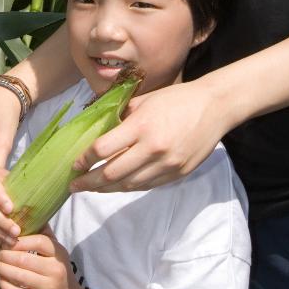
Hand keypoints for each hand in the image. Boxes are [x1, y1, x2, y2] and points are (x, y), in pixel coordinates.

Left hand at [0, 230, 80, 288]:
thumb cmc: (57, 272)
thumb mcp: (56, 252)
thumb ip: (44, 234)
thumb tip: (28, 211)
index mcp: (59, 253)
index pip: (39, 241)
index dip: (19, 241)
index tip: (6, 240)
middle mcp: (55, 270)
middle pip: (24, 259)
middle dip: (5, 255)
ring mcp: (48, 287)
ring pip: (18, 276)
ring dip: (2, 269)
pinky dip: (4, 286)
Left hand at [71, 77, 223, 191]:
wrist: (215, 107)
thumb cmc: (177, 99)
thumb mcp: (144, 100)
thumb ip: (121, 117)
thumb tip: (97, 130)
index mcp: (141, 126)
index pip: (103, 149)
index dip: (84, 160)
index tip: (74, 164)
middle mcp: (152, 148)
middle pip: (111, 174)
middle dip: (88, 182)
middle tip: (74, 185)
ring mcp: (166, 164)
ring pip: (128, 185)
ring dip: (105, 189)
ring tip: (91, 188)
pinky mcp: (177, 174)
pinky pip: (146, 186)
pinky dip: (128, 187)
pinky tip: (116, 185)